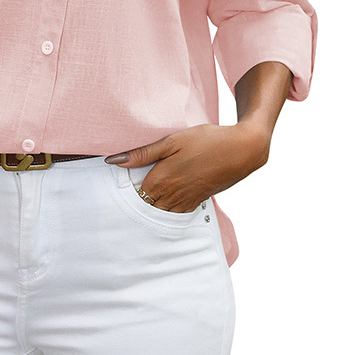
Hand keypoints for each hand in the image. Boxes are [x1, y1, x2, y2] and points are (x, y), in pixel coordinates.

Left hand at [105, 121, 271, 211]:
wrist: (241, 150)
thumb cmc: (206, 141)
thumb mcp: (172, 141)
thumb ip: (143, 153)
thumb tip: (114, 161)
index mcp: (161, 180)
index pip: (133, 193)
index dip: (124, 189)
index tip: (116, 184)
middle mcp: (172, 195)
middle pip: (145, 207)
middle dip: (136, 202)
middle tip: (125, 196)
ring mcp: (186, 201)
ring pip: (160, 213)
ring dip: (151, 208)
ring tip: (142, 199)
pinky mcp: (197, 201)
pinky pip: (176, 213)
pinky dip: (167, 210)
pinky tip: (165, 200)